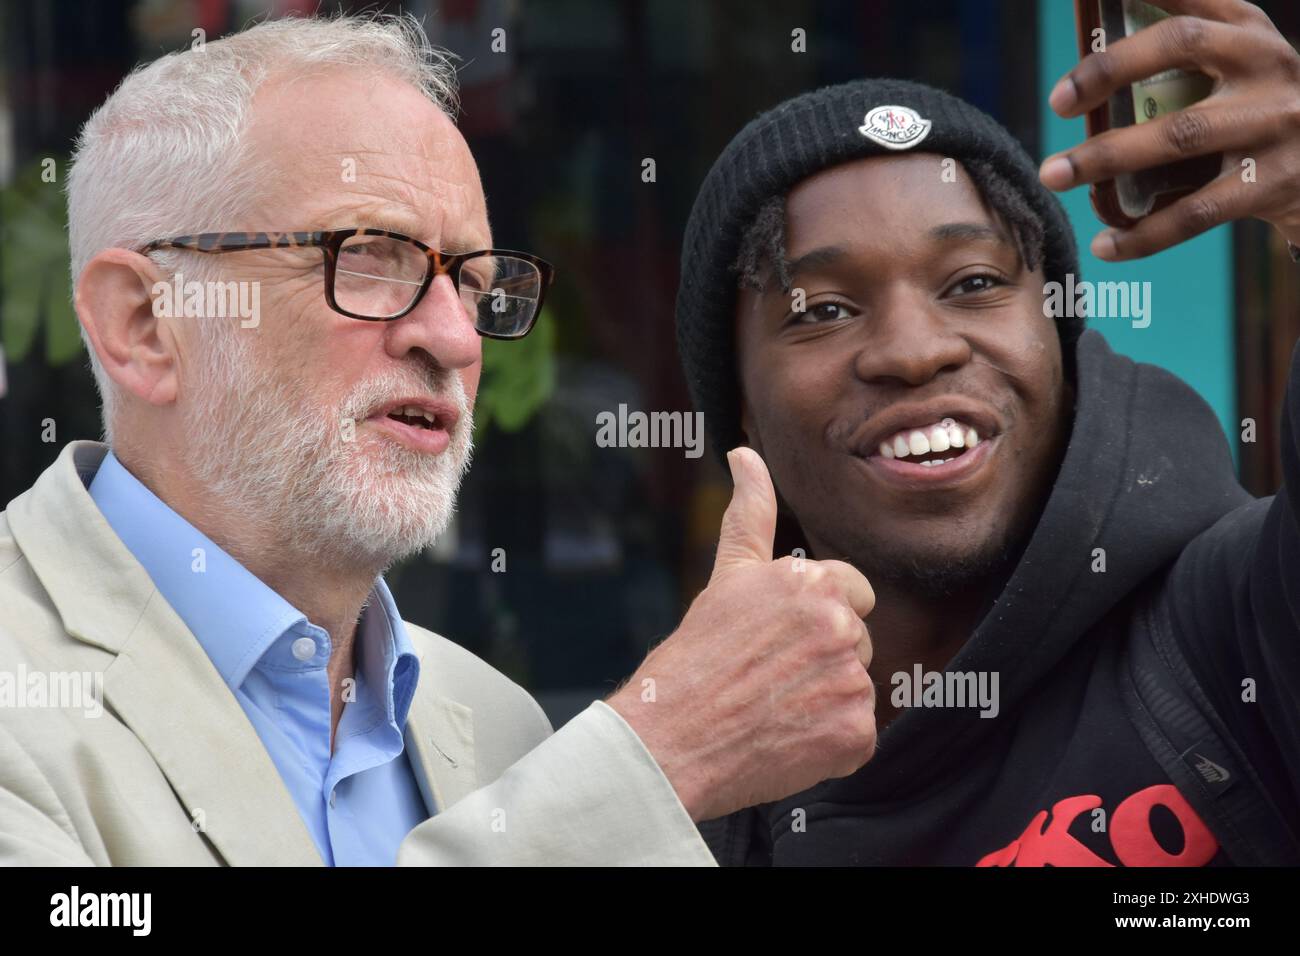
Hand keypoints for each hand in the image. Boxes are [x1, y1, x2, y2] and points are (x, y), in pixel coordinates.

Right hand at [607, 446, 876, 822]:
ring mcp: (850, 680)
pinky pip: (860, 736)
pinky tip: (787, 741)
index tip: (777, 640)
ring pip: (858, 689)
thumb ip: (749, 512)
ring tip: (773, 711)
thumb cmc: (694, 659)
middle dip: (824, 661)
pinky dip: (831, 745)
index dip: (816, 619)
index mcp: (813, 580)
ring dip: (826, 704)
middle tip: (768, 679)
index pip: (854, 595)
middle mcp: (838, 624)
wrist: (669, 740)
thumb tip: (745, 452)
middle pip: (859, 642)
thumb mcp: (727, 576)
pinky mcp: (855, 732)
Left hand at [1037, 0, 1299, 259]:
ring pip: (1180, 134)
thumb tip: (1086, 75)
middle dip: (1110, 69)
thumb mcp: (1235, 72)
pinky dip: (1144, 234)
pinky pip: (1196, 212)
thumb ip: (1182, 59)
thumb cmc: (1256, 118)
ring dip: (1106, 156)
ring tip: (1054, 174)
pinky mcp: (1271, 184)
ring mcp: (1274, 123)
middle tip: (1057, 101)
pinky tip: (1105, 246)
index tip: (1088, 4)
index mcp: (1248, 29)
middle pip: (1181, 44)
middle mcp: (1266, 63)